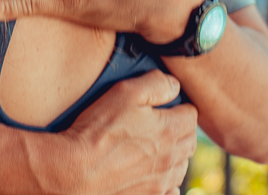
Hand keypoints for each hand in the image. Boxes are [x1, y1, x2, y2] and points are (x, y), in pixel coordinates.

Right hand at [58, 70, 196, 194]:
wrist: (76, 170)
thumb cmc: (98, 129)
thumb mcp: (125, 92)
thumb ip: (156, 84)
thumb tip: (174, 85)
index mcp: (170, 130)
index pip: (191, 115)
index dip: (181, 106)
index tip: (169, 105)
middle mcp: (171, 158)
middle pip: (191, 141)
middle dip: (182, 130)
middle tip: (164, 123)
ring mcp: (161, 182)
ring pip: (182, 166)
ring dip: (176, 155)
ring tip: (159, 148)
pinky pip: (171, 190)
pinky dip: (168, 181)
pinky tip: (153, 174)